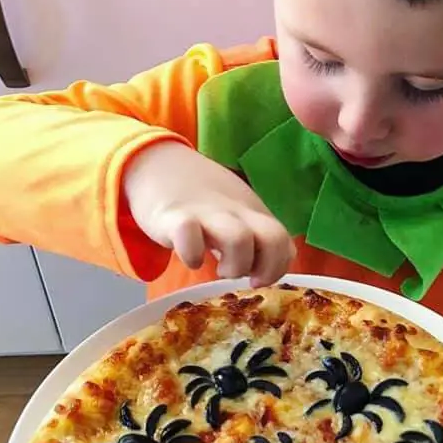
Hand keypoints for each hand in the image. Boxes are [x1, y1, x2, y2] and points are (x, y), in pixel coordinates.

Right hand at [124, 141, 295, 285]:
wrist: (158, 163)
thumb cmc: (201, 197)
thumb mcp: (236, 212)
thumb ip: (254, 236)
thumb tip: (265, 268)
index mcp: (254, 213)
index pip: (284, 244)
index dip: (277, 268)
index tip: (257, 279)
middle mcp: (236, 212)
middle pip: (273, 238)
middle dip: (265, 269)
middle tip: (244, 277)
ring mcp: (207, 213)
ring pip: (238, 239)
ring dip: (235, 265)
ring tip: (219, 268)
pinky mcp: (175, 217)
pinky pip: (189, 237)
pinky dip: (192, 255)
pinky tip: (190, 258)